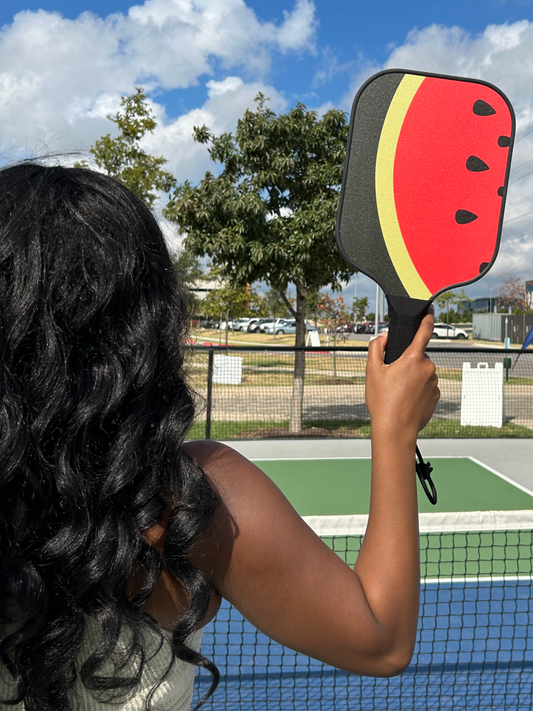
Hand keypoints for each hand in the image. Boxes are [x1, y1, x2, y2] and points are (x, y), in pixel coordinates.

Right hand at [365, 311, 439, 441]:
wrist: (395, 430)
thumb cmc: (382, 402)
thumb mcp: (372, 371)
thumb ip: (376, 348)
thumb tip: (384, 337)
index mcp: (412, 358)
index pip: (424, 332)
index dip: (427, 319)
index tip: (430, 310)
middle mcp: (428, 368)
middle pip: (417, 357)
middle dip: (407, 362)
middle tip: (392, 377)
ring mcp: (434, 382)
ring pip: (422, 372)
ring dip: (412, 377)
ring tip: (398, 393)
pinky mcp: (436, 395)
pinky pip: (426, 386)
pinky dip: (418, 390)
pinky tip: (406, 400)